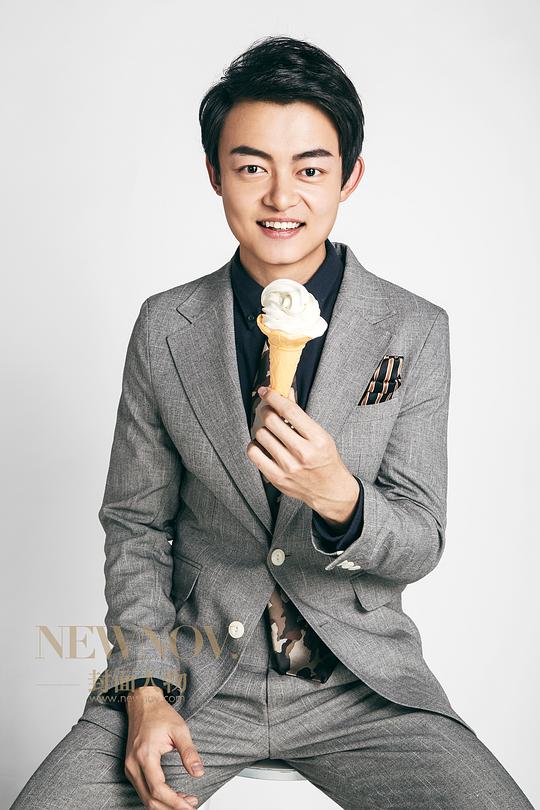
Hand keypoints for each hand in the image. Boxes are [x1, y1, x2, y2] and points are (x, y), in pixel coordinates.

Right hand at [124, 685, 202, 808]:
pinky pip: (143, 790)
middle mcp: (134, 765)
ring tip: (186, 801)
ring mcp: (130, 768)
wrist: (143, 703)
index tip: (189, 806)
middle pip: (149, 799)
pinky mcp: (131, 768)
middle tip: (190, 806)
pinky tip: (173, 795)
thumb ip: (189, 752)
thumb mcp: (180, 729)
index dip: (175, 802)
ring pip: (145, 798)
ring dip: (165, 804)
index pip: (158, 789)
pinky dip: (157, 797)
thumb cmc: (159, 714)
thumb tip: (198, 773)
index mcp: (145, 755)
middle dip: (171, 807)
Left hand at [247, 386, 359, 524]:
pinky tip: (262, 444)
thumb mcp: (321, 434)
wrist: (330, 490)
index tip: (266, 391)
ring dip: (262, 428)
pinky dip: (255, 444)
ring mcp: (288, 467)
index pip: (289, 410)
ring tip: (269, 430)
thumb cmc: (326, 459)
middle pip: (271, 421)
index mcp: (317, 439)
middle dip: (266, 410)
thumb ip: (300, 415)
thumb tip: (284, 393)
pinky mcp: (277, 478)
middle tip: (268, 410)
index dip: (273, 396)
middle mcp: (303, 453)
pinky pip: (254, 453)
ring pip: (261, 435)